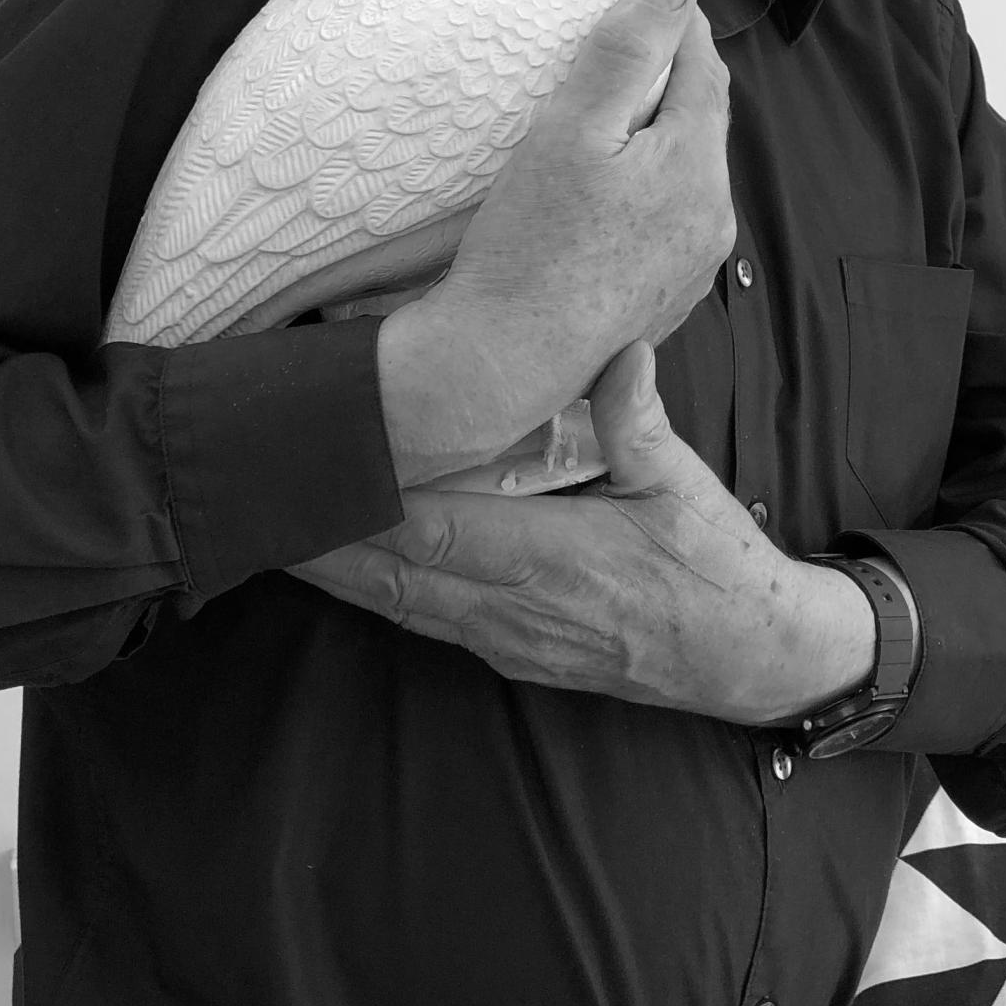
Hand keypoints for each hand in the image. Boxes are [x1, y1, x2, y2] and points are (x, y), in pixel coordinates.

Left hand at [289, 342, 876, 723]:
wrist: (749, 657)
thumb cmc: (717, 566)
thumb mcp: (684, 483)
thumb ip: (638, 418)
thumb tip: (619, 347)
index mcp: (553, 558)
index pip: (432, 528)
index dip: (364, 503)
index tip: (313, 465)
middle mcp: (518, 609)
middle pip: (394, 574)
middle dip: (322, 543)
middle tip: (255, 504)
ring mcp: (512, 640)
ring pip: (402, 605)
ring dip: (338, 573)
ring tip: (277, 538)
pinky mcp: (517, 656)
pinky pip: (430, 623)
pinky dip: (382, 594)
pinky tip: (351, 573)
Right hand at [376, 0, 734, 486]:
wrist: (501, 364)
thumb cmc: (529, 245)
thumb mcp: (571, 127)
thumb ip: (628, 48)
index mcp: (699, 167)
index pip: (705, 66)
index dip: (674, 24)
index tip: (638, 0)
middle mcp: (714, 217)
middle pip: (700, 120)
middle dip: (666, 80)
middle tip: (612, 52)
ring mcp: (692, 265)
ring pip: (683, 173)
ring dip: (653, 138)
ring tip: (598, 121)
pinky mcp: (663, 298)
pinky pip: (665, 221)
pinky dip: (640, 192)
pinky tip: (594, 197)